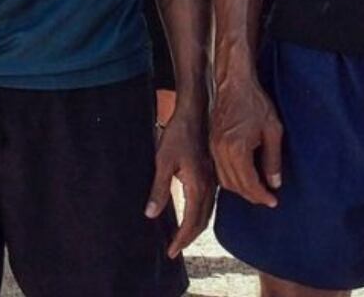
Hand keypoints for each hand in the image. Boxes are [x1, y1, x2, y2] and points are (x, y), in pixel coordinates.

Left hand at [148, 111, 214, 258]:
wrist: (196, 113)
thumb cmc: (178, 134)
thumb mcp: (163, 161)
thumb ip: (159, 190)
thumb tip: (151, 214)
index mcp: (198, 185)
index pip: (191, 222)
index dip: (181, 239)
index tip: (171, 251)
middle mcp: (209, 186)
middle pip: (202, 221)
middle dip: (188, 238)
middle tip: (175, 249)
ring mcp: (213, 180)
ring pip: (207, 212)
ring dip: (195, 228)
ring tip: (182, 237)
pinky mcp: (212, 173)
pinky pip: (210, 202)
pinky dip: (201, 215)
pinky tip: (193, 214)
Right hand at [210, 73, 282, 207]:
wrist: (233, 82)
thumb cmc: (254, 102)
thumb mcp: (272, 129)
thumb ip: (273, 159)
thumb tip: (274, 183)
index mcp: (236, 149)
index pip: (249, 183)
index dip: (262, 196)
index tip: (273, 201)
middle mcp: (220, 151)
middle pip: (235, 185)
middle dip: (252, 195)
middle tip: (267, 198)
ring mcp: (212, 147)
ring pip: (224, 180)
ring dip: (240, 189)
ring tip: (256, 190)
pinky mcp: (210, 143)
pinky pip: (218, 170)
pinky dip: (230, 179)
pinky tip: (242, 177)